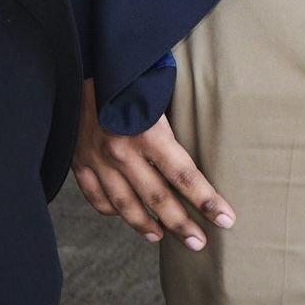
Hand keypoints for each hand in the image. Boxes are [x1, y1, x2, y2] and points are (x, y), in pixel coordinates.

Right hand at [73, 81, 232, 249]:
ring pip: (125, 205)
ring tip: (164, 236)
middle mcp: (122, 151)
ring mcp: (97, 159)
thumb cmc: (128, 73)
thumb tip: (205, 136)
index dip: (207, 201)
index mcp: (148, 132)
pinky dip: (112, 210)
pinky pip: (97, 196)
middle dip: (182, 224)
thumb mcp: (158, 89)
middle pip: (159, 199)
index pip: (185, 177)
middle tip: (199, 243)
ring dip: (147, 225)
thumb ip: (176, 118)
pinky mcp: (79, 161)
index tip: (226, 219)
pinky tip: (125, 216)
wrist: (78, 61)